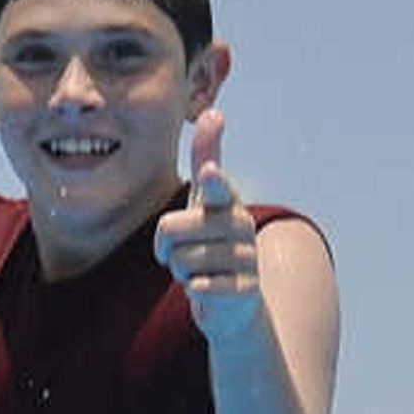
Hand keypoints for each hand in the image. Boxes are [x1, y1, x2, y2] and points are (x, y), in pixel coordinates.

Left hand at [154, 110, 265, 339]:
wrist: (236, 302)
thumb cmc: (213, 243)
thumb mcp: (207, 201)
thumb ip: (208, 158)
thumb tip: (214, 111)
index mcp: (227, 201)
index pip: (216, 188)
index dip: (212, 181)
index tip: (209, 173)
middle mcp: (241, 225)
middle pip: (171, 228)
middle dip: (166, 247)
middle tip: (182, 252)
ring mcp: (247, 258)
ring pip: (182, 260)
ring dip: (180, 270)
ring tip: (198, 270)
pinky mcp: (246, 289)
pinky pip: (199, 287)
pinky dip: (194, 289)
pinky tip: (205, 288)